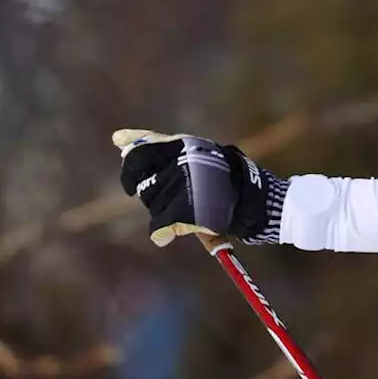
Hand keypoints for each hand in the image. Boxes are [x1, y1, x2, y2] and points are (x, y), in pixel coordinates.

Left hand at [112, 129, 288, 246]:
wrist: (258, 202)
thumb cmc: (231, 177)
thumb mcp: (203, 154)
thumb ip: (166, 149)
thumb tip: (120, 142)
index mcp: (187, 146)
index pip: (148, 144)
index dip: (133, 146)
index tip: (119, 143)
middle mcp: (182, 163)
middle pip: (144, 178)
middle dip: (149, 187)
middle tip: (170, 193)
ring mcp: (183, 187)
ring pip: (152, 203)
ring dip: (160, 209)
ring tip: (181, 210)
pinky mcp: (184, 213)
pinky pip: (159, 226)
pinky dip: (161, 233)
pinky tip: (166, 236)